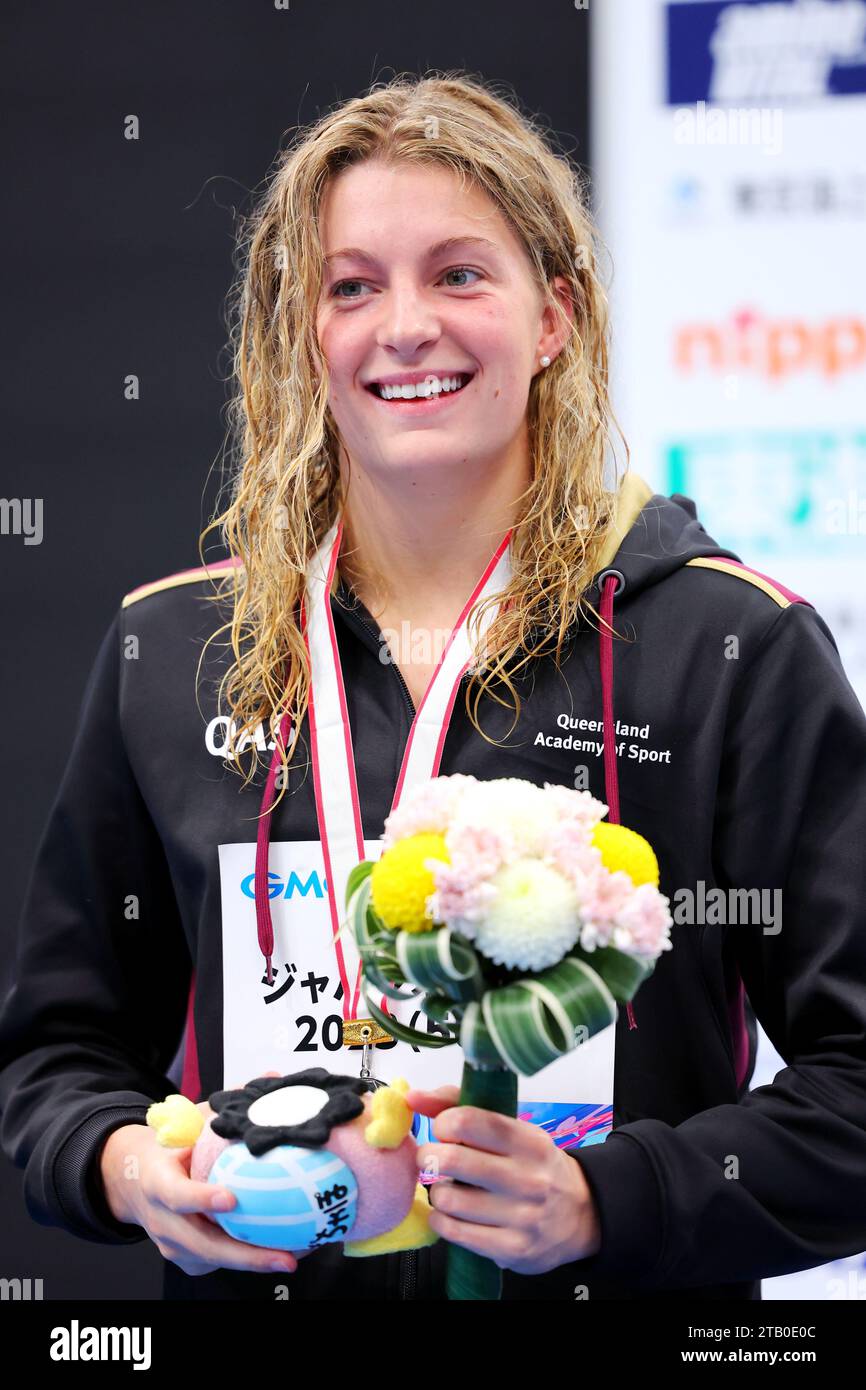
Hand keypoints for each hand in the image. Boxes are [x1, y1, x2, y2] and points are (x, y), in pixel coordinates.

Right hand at [99, 1074, 308, 1277]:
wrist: (130, 1179)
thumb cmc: (165, 1147)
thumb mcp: (187, 1121)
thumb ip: (226, 1105)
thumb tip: (271, 1078)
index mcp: (157, 1183)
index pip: (177, 1195)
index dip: (202, 1199)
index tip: (232, 1199)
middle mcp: (162, 1220)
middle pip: (202, 1245)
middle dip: (245, 1255)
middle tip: (285, 1256)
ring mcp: (171, 1244)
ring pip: (212, 1260)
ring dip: (253, 1262)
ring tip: (294, 1257)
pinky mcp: (184, 1257)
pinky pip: (215, 1264)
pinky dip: (246, 1261)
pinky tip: (281, 1253)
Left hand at [406, 1084, 601, 1275]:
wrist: (581, 1214)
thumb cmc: (534, 1164)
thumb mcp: (512, 1129)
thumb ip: (460, 1105)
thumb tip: (412, 1097)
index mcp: (529, 1141)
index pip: (468, 1121)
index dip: (443, 1123)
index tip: (445, 1131)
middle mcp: (528, 1178)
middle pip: (451, 1160)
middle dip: (430, 1157)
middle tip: (434, 1159)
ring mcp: (522, 1217)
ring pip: (448, 1199)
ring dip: (437, 1192)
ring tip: (449, 1189)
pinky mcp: (513, 1249)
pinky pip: (453, 1232)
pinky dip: (442, 1221)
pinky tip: (451, 1214)